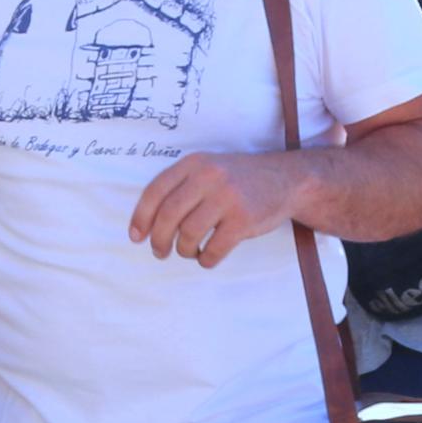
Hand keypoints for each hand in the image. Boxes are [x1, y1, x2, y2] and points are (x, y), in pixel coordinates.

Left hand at [128, 151, 299, 266]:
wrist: (285, 180)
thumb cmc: (238, 180)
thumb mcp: (208, 169)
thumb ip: (180, 187)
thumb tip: (145, 224)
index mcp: (194, 163)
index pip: (155, 191)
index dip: (141, 217)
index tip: (136, 237)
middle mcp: (209, 177)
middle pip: (168, 215)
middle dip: (159, 240)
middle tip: (159, 252)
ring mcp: (227, 198)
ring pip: (189, 234)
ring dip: (184, 250)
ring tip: (189, 251)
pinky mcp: (244, 220)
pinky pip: (214, 249)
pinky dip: (206, 259)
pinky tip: (207, 257)